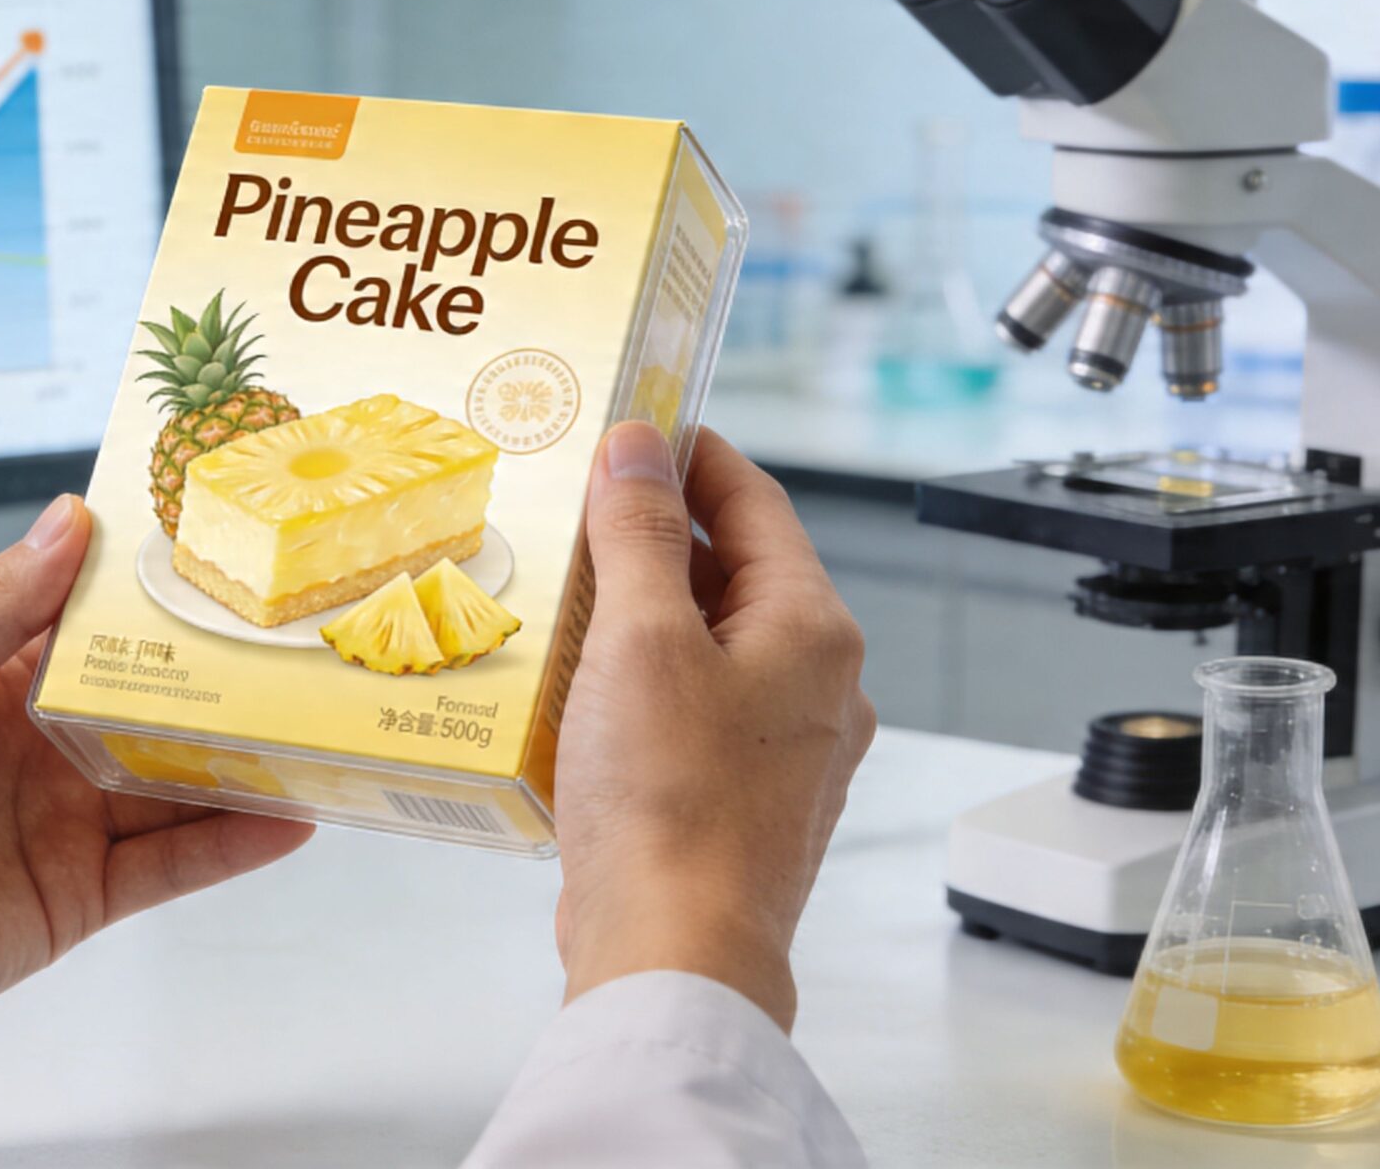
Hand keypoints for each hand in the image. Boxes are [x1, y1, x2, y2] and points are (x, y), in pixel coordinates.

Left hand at [0, 497, 313, 1070]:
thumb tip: (68, 520)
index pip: (93, 623)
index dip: (155, 594)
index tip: (231, 556)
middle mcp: (37, 745)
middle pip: (153, 703)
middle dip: (223, 678)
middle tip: (305, 645)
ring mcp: (64, 822)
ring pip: (177, 781)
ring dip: (244, 760)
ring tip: (321, 730)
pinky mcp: (80, 896)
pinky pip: (171, 863)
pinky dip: (230, 841)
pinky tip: (288, 818)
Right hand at [552, 424, 873, 1030]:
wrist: (677, 954)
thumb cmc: (671, 804)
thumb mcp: (641, 638)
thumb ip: (641, 533)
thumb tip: (640, 447)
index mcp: (812, 630)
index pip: (758, 502)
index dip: (693, 454)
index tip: (636, 425)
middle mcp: (818, 685)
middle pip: (735, 574)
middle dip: (655, 537)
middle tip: (575, 507)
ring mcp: (784, 749)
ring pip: (709, 646)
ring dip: (639, 614)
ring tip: (560, 594)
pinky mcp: (740, 800)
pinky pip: (690, 712)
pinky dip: (638, 684)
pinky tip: (576, 691)